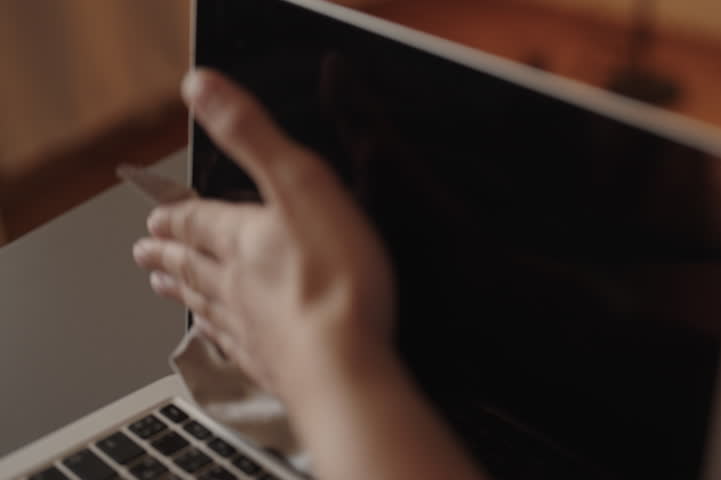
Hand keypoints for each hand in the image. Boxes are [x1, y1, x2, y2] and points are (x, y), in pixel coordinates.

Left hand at [133, 69, 394, 402]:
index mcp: (241, 238)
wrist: (342, 364)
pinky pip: (232, 345)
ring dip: (182, 292)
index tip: (153, 215)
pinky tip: (214, 339)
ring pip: (206, 304)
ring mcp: (251, 327)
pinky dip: (216, 338)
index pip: (197, 220)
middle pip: (191, 265)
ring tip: (162, 287)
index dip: (175, 213)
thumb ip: (251, 135)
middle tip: (143, 252)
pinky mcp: (272, 363)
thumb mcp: (298, 184)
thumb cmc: (333, 279)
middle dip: (167, 252)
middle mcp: (235, 284)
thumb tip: (201, 87)